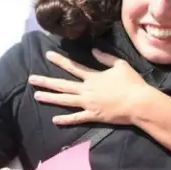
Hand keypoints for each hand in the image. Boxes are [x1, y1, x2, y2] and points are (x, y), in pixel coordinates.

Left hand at [29, 49, 152, 126]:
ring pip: (65, 100)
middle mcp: (87, 90)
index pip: (73, 67)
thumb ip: (106, 57)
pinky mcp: (94, 116)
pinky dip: (66, 120)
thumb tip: (93, 50)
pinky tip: (54, 119)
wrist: (139, 103)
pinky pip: (77, 118)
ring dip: (50, 98)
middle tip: (31, 79)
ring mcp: (89, 104)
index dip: (60, 61)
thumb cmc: (132, 83)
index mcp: (93, 77)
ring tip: (37, 96)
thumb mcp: (121, 65)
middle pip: (63, 85)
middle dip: (46, 81)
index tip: (48, 55)